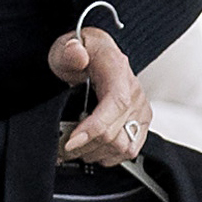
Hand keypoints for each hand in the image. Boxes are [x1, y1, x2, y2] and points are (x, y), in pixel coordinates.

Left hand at [48, 25, 152, 166]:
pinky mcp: (140, 123)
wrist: (94, 54)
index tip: (71, 142)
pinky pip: (129, 150)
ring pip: (122, 146)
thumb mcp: (67, 46)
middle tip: (61, 147)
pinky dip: (107, 156)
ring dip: (95, 153)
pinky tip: (91, 148)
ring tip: (74, 148)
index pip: (116, 104)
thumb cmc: (82, 52)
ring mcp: (140, 109)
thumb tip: (76, 53)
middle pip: (116, 132)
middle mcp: (134, 92)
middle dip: (84, 145)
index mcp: (118, 71)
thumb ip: (69, 52)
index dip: (94, 128)